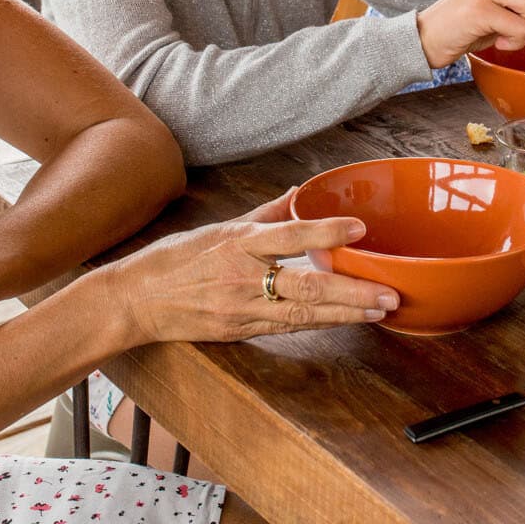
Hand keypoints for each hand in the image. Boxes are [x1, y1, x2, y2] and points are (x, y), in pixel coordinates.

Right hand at [110, 190, 398, 345]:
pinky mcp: (240, 330)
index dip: (325, 231)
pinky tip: (347, 320)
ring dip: (346, 314)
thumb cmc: (174, 259)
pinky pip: (288, 327)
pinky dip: (321, 324)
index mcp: (236, 242)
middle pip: (306, 288)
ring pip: (304, 315)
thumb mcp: (219, 226)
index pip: (289, 235)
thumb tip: (301, 193)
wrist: (135, 301)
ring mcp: (242, 308)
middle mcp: (242, 277)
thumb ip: (266, 213)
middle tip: (389, 294)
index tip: (359, 228)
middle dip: (353, 292)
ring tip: (380, 310)